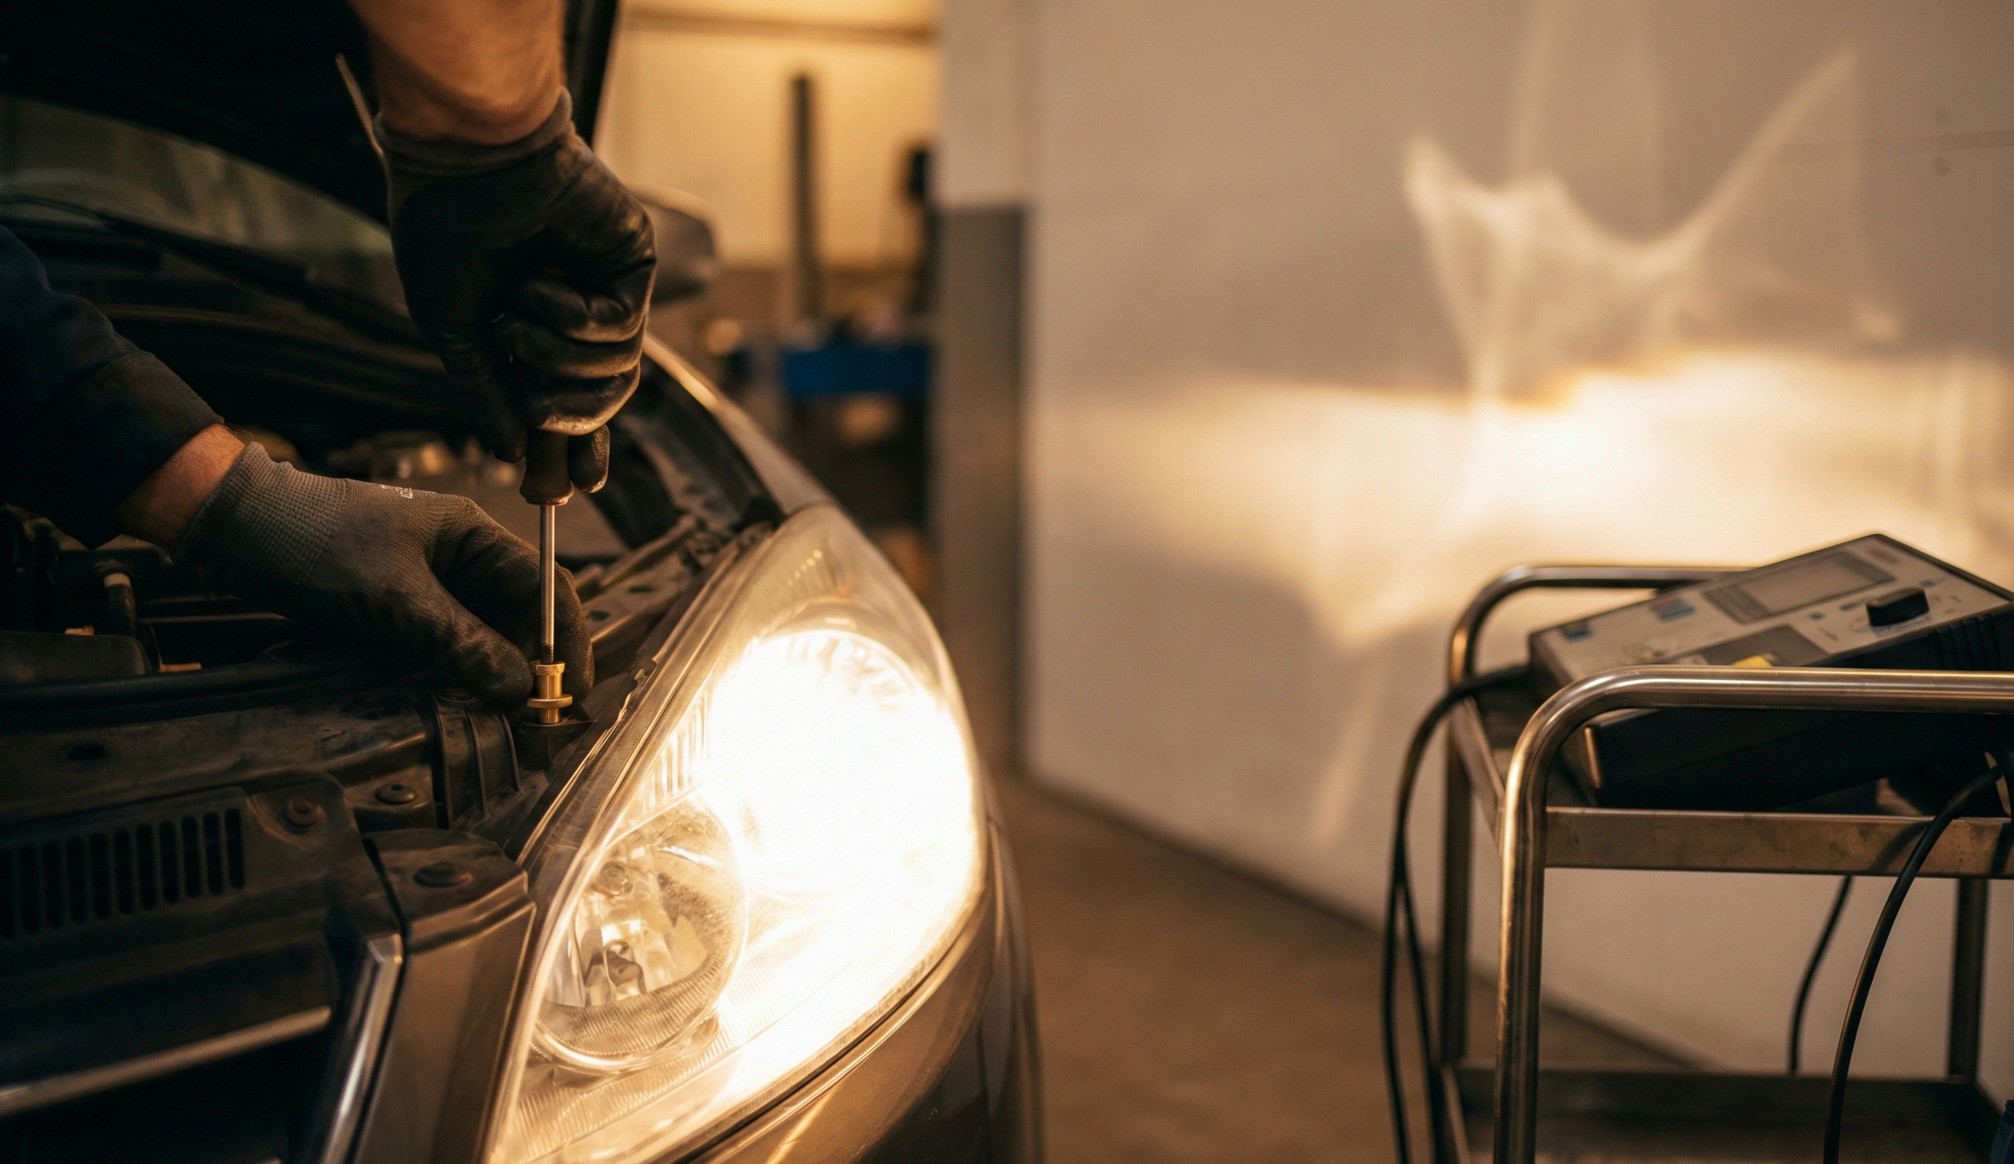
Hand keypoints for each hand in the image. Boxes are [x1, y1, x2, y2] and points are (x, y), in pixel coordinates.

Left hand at [175, 444, 590, 704]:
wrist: (231, 525)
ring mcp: (429, 581)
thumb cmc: (311, 540)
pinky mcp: (398, 605)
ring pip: (484, 633)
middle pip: (520, 615)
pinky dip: (459, 671)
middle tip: (539, 717)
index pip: (545, 587)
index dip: (566, 640)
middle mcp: (460, 556)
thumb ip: (461, 642)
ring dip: (497, 673)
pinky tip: (464, 699)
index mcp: (473, 534)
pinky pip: (446, 642)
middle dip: (534, 665)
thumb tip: (520, 687)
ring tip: (507, 716)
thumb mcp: (392, 598)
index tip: (570, 688)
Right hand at [379, 92, 653, 496]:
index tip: (559, 496)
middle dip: (574, 425)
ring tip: (517, 321)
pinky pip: (623, 330)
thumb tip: (508, 452)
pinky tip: (541, 289)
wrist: (467, 162)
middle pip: (602, 402)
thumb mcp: (453, 330)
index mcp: (533, 333)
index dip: (568, 450)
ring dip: (560, 360)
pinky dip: (576, 321)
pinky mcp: (634, 268)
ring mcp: (608, 292)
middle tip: (539, 421)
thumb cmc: (446, 232)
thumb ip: (486, 392)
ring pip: (617, 373)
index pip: (566, 404)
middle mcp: (576, 317)